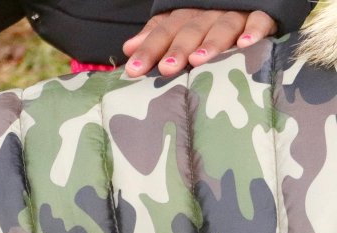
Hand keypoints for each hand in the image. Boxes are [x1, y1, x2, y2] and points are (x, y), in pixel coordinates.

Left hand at [122, 8, 278, 76]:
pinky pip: (259, 20)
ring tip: (198, 60)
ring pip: (223, 26)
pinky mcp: (261, 17)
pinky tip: (246, 44)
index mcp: (185, 19)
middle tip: (167, 68)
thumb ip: (155, 38)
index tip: (134, 69)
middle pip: (190, 30)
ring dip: (211, 43)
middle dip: (178, 49)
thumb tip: (127, 48)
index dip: (148, 49)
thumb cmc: (203, 28)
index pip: (163, 32)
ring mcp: (235, 15)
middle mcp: (208, 16)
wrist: (243, 7)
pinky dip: (254, 30)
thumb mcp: (178, 29)